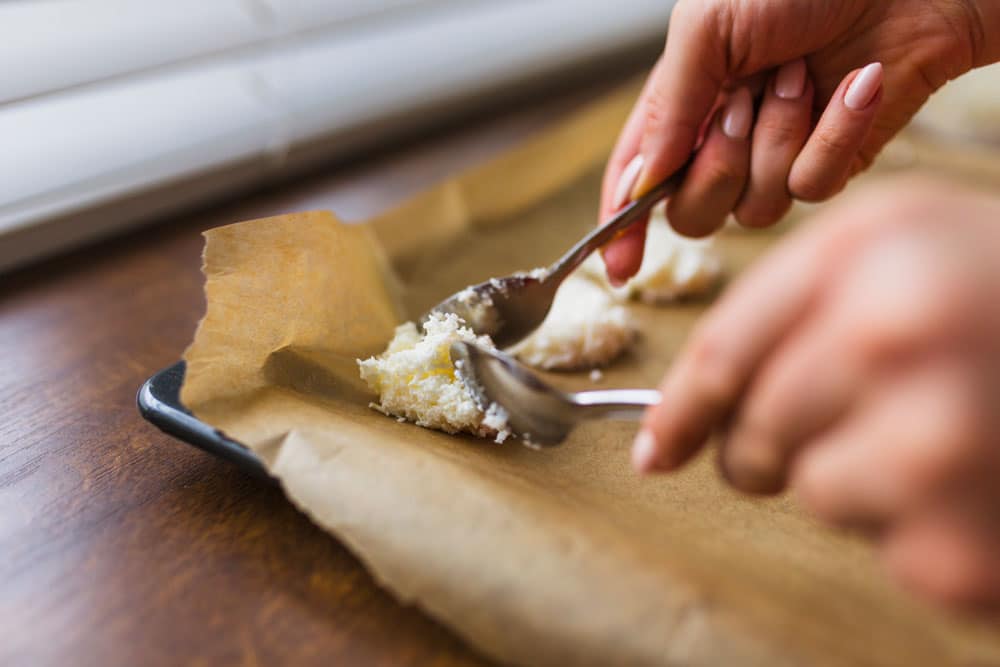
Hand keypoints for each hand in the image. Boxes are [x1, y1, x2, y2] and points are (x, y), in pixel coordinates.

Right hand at [599, 0, 996, 283]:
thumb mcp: (708, 26)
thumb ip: (669, 107)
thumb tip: (644, 182)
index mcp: (681, 109)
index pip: (637, 184)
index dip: (622, 228)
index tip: (618, 264)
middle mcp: (722, 143)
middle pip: (692, 215)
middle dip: (714, 169)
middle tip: (740, 104)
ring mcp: (775, 160)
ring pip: (754, 211)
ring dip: (778, 138)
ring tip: (802, 75)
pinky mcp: (830, 165)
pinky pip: (812, 188)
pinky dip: (832, 135)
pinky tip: (854, 86)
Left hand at [633, 176, 999, 611]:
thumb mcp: (911, 250)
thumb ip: (792, 309)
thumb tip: (682, 426)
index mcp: (874, 251)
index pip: (724, 353)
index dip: (681, 408)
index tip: (657, 447)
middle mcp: (893, 338)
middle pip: (755, 433)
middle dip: (769, 444)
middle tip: (846, 422)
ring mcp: (933, 444)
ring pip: (814, 492)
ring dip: (859, 476)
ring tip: (946, 434)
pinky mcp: (960, 546)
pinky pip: (883, 546)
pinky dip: (918, 525)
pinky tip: (979, 480)